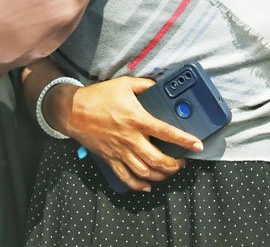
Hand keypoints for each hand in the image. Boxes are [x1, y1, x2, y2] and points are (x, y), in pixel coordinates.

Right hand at [48, 76, 202, 192]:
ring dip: (160, 176)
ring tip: (169, 172)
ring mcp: (120, 152)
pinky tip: (147, 186)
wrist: (72, 111)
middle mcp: (131, 139)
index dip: (184, 140)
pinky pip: (126, 178)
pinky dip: (138, 185)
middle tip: (182, 162)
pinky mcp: (110, 159)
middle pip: (158, 160)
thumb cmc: (98, 96)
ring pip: (145, 172)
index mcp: (137, 120)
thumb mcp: (124, 84)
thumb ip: (145, 85)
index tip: (197, 145)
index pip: (166, 132)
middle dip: (174, 165)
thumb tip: (159, 85)